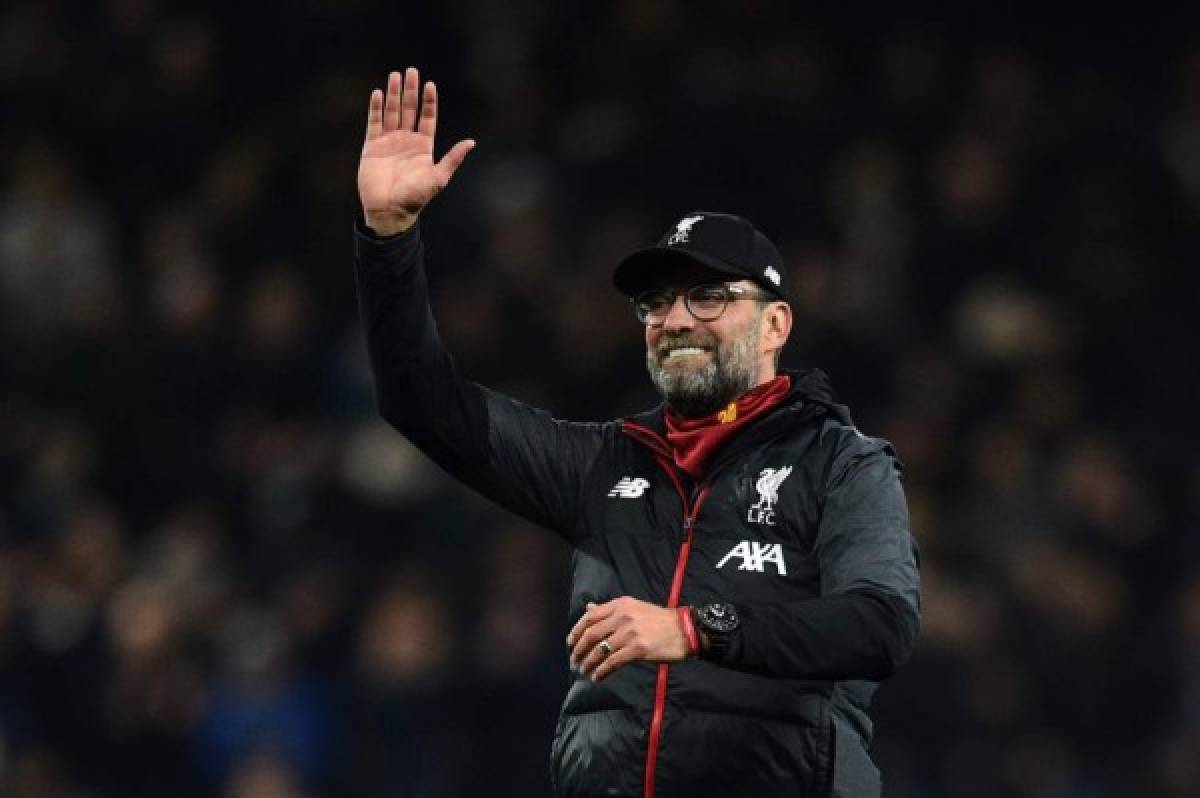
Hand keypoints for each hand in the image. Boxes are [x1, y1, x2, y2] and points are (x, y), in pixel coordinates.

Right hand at [358, 67, 475, 235]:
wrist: (390, 211)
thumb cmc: (416, 198)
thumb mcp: (439, 178)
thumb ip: (453, 158)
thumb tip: (472, 142)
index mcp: (423, 146)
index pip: (427, 118)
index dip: (429, 101)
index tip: (430, 85)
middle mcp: (406, 140)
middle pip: (409, 109)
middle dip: (410, 91)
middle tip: (411, 70)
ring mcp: (389, 142)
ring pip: (392, 112)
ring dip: (393, 94)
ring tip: (394, 76)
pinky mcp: (372, 146)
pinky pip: (374, 123)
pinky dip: (375, 108)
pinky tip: (377, 94)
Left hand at [566, 597, 688, 681]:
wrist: (684, 630)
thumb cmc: (659, 620)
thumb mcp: (634, 608)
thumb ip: (610, 609)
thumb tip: (588, 607)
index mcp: (620, 605)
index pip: (590, 616)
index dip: (576, 631)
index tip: (570, 643)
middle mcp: (623, 616)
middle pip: (591, 634)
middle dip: (579, 649)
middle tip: (574, 661)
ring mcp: (630, 633)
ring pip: (600, 650)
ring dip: (588, 663)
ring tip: (584, 671)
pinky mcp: (638, 649)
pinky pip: (613, 662)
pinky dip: (602, 671)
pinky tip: (597, 677)